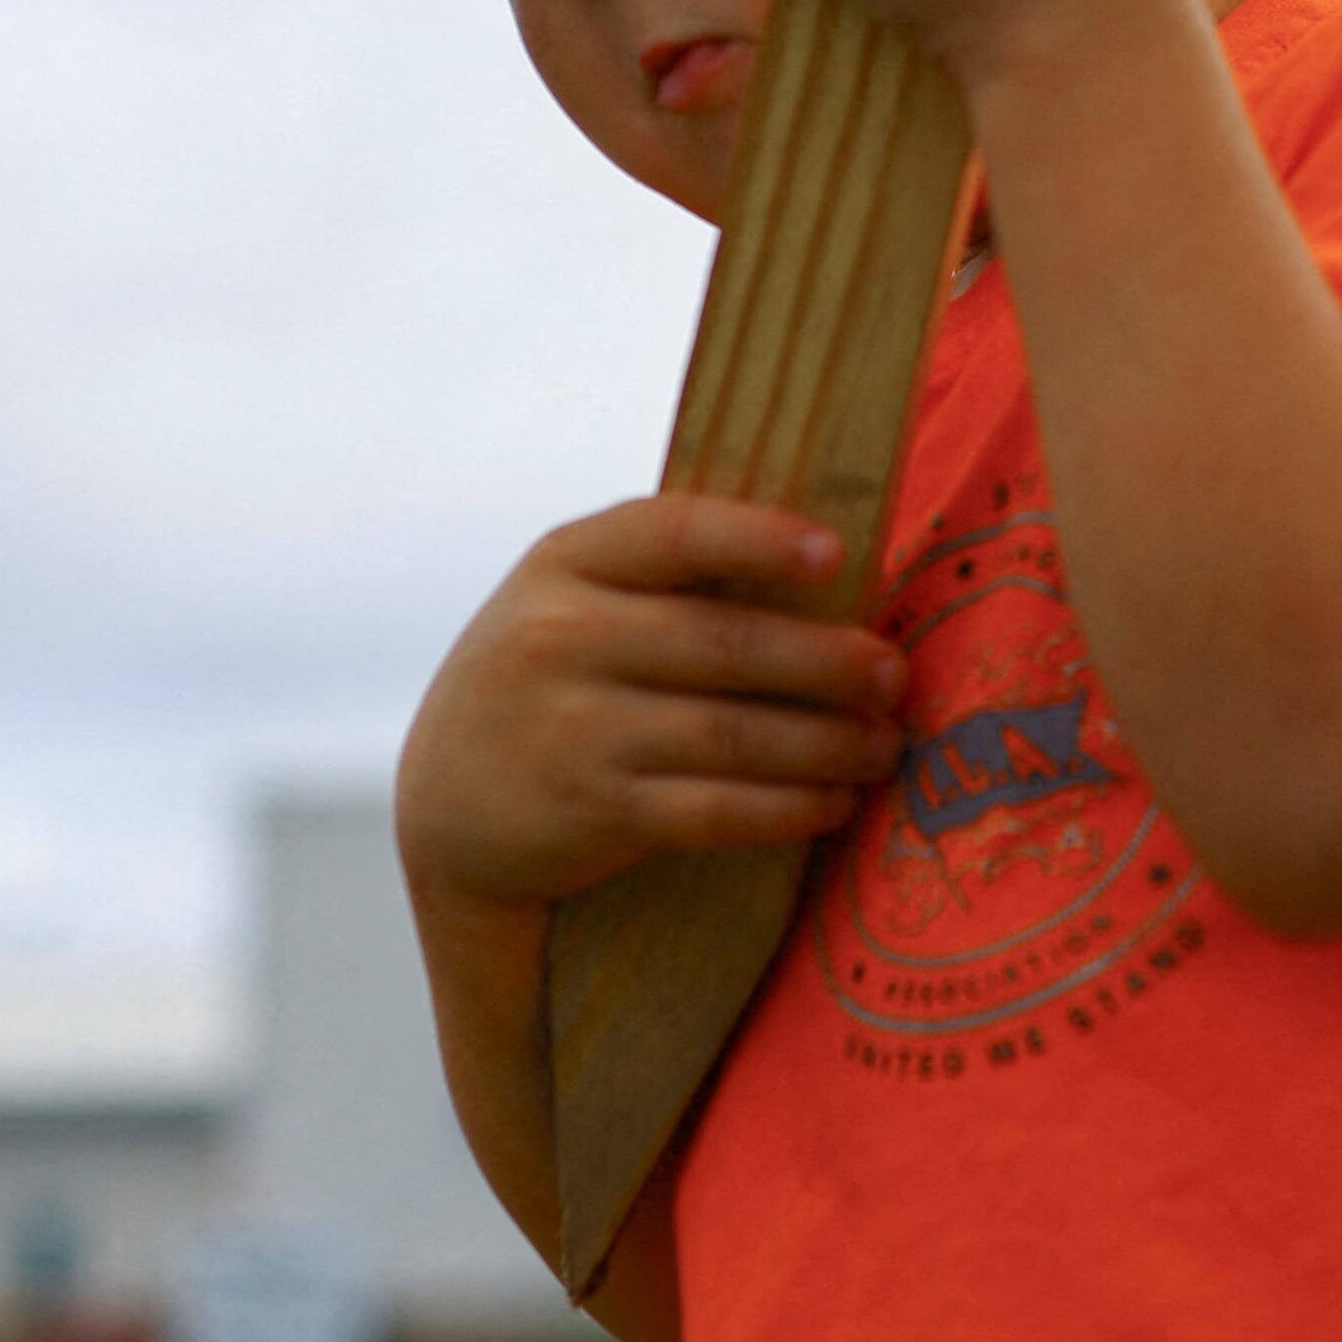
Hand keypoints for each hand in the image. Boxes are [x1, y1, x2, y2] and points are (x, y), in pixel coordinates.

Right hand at [395, 495, 910, 912]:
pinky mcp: (591, 809)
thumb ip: (663, 577)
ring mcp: (574, 728)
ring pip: (730, 733)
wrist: (447, 805)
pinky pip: (711, 809)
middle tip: (894, 675)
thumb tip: (825, 562)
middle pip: (724, 643)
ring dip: (825, 744)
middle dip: (827, 662)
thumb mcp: (571, 602)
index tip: (834, 554)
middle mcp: (562, 637)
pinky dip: (785, 808)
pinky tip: (832, 804)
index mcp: (566, 562)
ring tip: (883, 745)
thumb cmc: (549, 680)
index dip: (757, 540)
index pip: (671, 532)